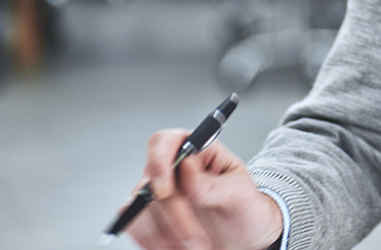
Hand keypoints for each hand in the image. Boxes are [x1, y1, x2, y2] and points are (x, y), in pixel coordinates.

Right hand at [124, 129, 283, 249]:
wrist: (243, 238)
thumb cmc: (245, 210)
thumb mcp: (240, 195)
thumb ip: (213, 184)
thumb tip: (185, 166)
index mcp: (199, 151)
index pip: (166, 142)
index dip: (159, 163)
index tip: (165, 193)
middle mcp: (173, 168)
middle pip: (153, 183)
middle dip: (174, 217)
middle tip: (196, 239)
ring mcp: (157, 192)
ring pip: (141, 208)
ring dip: (164, 234)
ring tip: (195, 247)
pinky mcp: (148, 215)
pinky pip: (135, 226)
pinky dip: (152, 242)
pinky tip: (174, 248)